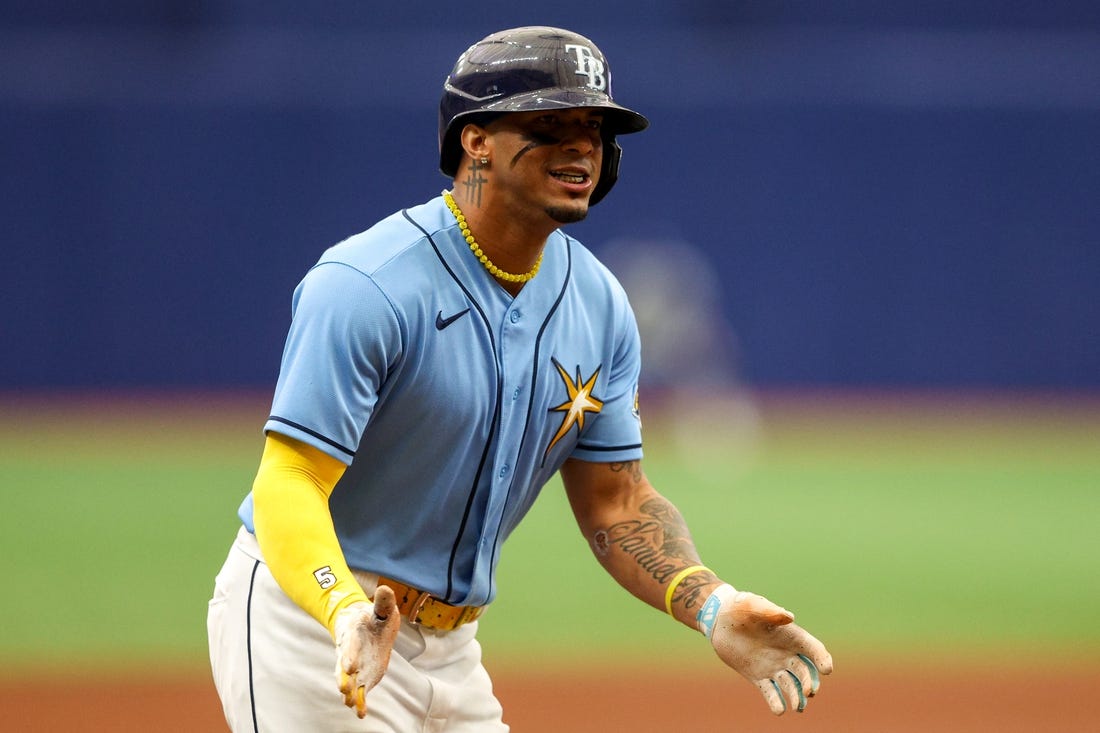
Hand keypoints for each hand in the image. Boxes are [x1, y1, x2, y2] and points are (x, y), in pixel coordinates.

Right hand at [333, 587, 400, 717]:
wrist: (362, 626)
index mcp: (353, 636)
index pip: (350, 647)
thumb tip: (385, 589)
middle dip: (344, 679)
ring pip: (349, 682)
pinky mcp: (363, 677)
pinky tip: (361, 714)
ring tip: (349, 704)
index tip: (349, 666)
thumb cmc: (372, 618)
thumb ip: (383, 602)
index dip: (349, 656)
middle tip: (344, 690)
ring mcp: (355, 668)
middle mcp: (350, 654)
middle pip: (344, 668)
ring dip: (349, 693)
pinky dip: (360, 703)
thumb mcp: (380, 609)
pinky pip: (359, 692)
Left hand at [699, 584, 832, 714]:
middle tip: (809, 692)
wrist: (720, 620)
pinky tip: (779, 710)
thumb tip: (789, 617)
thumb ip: (770, 611)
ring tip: (797, 707)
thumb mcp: (753, 605)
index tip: (826, 669)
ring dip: (796, 696)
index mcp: (790, 635)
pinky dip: (775, 702)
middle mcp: (786, 653)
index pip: (812, 648)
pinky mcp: (758, 676)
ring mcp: (773, 666)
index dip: (822, 658)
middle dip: (809, 682)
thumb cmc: (740, 607)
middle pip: (804, 671)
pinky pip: (770, 692)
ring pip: (790, 685)